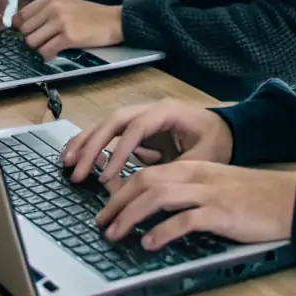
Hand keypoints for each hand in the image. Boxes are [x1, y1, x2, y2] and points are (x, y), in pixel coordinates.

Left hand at [13, 0, 122, 58]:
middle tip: (43, 42)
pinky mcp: (68, 37)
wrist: (113, 20)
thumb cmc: (88, 16)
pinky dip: (48, 55)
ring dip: (39, 49)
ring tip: (50, 46)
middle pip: (24, 31)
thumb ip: (44, 12)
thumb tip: (20, 29)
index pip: (21, 15)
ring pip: (32, 42)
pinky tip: (56, 52)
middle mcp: (53, 7)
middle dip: (31, 40)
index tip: (30, 34)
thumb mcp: (65, 4)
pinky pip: (45, 51)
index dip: (22, 29)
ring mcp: (60, 21)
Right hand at [62, 101, 233, 184]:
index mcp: (167, 112)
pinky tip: (76, 156)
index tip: (106, 177)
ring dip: (86, 142)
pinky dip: (93, 142)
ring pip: (107, 123)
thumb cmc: (218, 141)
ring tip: (67, 162)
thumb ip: (177, 169)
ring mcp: (142, 115)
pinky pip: (111, 132)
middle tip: (76, 170)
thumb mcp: (205, 157)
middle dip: (93, 145)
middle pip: (114, 121)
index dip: (119, 152)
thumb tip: (146, 187)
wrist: (228, 129)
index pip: (136, 128)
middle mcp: (150, 109)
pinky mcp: (138, 127)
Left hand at [96, 162, 295, 251]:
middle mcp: (197, 176)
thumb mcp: (216, 187)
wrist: (288, 199)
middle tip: (100, 223)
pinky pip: (185, 220)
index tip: (106, 207)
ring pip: (158, 196)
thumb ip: (189, 194)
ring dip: (131, 216)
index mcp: (194, 168)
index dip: (121, 189)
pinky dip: (163, 231)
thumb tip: (156, 212)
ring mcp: (208, 193)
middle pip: (145, 181)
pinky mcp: (221, 212)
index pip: (147, 172)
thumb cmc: (253, 198)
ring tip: (115, 235)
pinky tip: (150, 243)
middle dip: (117, 202)